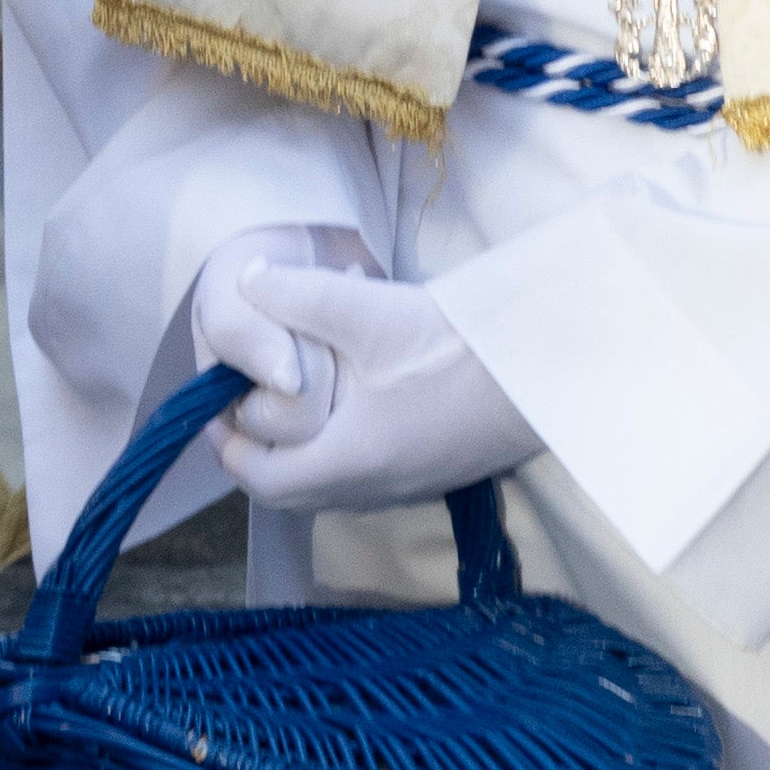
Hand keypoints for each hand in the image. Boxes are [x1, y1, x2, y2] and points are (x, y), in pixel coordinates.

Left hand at [190, 243, 525, 509]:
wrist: (552, 372)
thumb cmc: (462, 349)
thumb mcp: (373, 312)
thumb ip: (300, 297)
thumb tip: (245, 282)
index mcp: (348, 460)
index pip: (258, 475)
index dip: (226, 440)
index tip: (217, 399)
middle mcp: (372, 488)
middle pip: (288, 488)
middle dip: (259, 446)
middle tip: (248, 396)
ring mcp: (406, 487)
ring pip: (326, 484)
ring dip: (300, 448)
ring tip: (297, 393)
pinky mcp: (433, 473)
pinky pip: (362, 477)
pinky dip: (338, 447)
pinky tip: (352, 402)